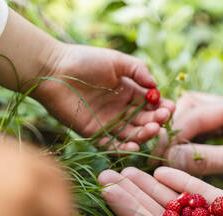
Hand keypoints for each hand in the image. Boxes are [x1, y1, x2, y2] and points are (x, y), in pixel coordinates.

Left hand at [34, 44, 174, 149]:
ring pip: (131, 134)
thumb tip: (156, 86)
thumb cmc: (84, 61)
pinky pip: (111, 145)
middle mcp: (120, 109)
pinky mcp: (93, 133)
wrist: (53, 70)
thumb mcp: (116, 60)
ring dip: (143, 135)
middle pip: (143, 120)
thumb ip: (138, 70)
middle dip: (155, 121)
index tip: (170, 108)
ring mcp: (108, 123)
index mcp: (128, 92)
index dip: (161, 107)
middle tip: (161, 119)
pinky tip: (133, 146)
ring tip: (151, 129)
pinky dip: (122, 149)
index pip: (150, 104)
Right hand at [154, 91, 222, 201]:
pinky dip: (196, 144)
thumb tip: (169, 160)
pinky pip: (210, 133)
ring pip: (199, 119)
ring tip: (172, 158)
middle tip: (164, 155)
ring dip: (184, 136)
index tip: (160, 157)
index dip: (174, 135)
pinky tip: (189, 159)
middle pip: (191, 108)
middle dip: (175, 129)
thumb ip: (208, 158)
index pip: (194, 114)